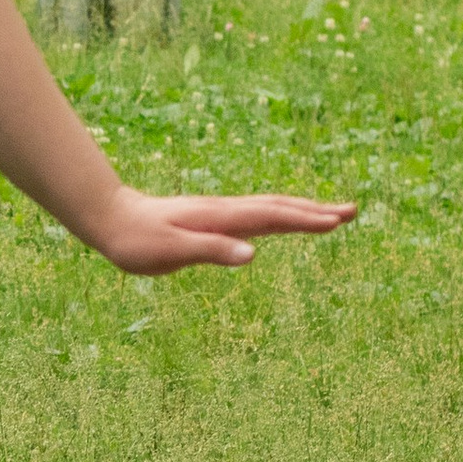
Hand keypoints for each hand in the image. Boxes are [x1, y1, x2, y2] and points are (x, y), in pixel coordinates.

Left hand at [88, 186, 356, 274]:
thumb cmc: (137, 240)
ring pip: (270, 208)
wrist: (110, 219)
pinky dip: (280, 215)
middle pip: (279, 206)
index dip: (305, 219)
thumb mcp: (170, 252)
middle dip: (316, 210)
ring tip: (332, 214)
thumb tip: (252, 254)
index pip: (271, 217)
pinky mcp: (214, 219)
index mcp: (220, 217)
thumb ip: (211, 251)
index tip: (336, 221)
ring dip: (303, 209)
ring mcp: (221, 213)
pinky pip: (257, 216)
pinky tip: (286, 220)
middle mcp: (225, 210)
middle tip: (352, 211)